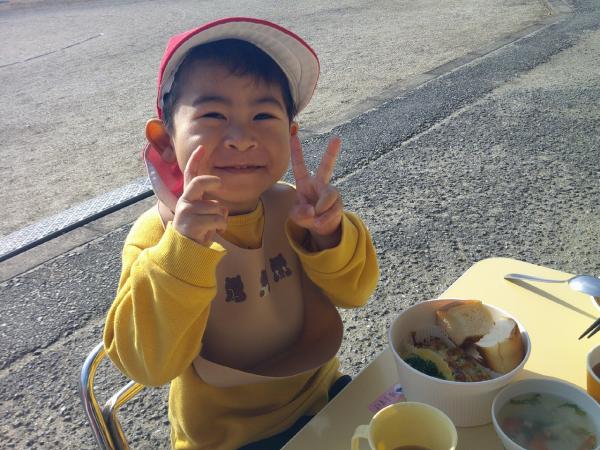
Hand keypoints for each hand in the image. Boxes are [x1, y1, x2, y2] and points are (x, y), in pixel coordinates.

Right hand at [173, 146, 227, 245]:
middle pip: (198, 183)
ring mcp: (187, 212)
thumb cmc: (198, 231)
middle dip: (210, 180)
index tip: (202, 147)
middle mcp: (185, 202)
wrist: (186, 251)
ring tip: (211, 227)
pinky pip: (218, 220)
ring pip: (217, 208)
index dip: (195, 161)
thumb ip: (207, 204)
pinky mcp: (192, 224)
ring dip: (221, 219)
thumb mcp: (202, 214)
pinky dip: (221, 227)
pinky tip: (213, 232)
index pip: (190, 175)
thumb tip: (220, 206)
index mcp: (188, 198)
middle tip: (220, 182)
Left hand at [289, 134, 342, 249]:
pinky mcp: (339, 204)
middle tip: (337, 138)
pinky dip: (323, 220)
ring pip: (328, 197)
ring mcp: (331, 193)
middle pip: (326, 167)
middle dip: (331, 153)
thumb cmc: (306, 216)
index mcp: (305, 183)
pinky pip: (331, 212)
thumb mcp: (296, 216)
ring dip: (320, 211)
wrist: (322, 227)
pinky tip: (319, 223)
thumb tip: (313, 210)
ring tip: (315, 221)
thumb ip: (299, 213)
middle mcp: (320, 184)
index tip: (293, 135)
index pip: (299, 166)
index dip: (296, 152)